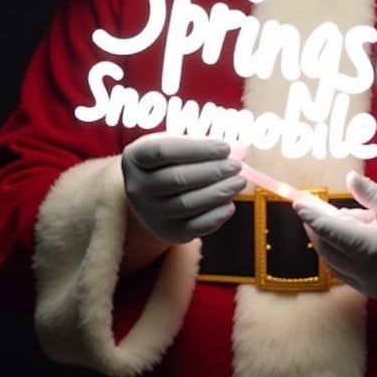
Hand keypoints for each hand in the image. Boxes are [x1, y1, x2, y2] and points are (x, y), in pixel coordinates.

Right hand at [121, 133, 245, 243]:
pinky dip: (214, 217)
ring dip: (218, 193)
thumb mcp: (177, 146)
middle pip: (177, 179)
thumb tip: (241, 147)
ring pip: (187, 204)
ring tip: (238, 182)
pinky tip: (229, 205)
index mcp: (135, 158)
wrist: (152, 196)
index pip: (165, 151)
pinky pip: (193, 228)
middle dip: (212, 172)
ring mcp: (150, 213)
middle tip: (235, 166)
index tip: (225, 147)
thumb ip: (204, 145)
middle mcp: (138, 187)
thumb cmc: (168, 163)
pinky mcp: (167, 232)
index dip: (198, 149)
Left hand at [293, 171, 376, 297]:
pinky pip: (346, 272)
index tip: (297, 201)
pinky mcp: (375, 291)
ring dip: (332, 240)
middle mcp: (364, 271)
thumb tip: (350, 178)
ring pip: (333, 261)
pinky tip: (361, 236)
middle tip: (323, 205)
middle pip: (326, 246)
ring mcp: (368, 285)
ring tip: (357, 219)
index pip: (328, 229)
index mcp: (369, 247)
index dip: (310, 214)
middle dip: (319, 226)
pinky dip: (342, 253)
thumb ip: (371, 193)